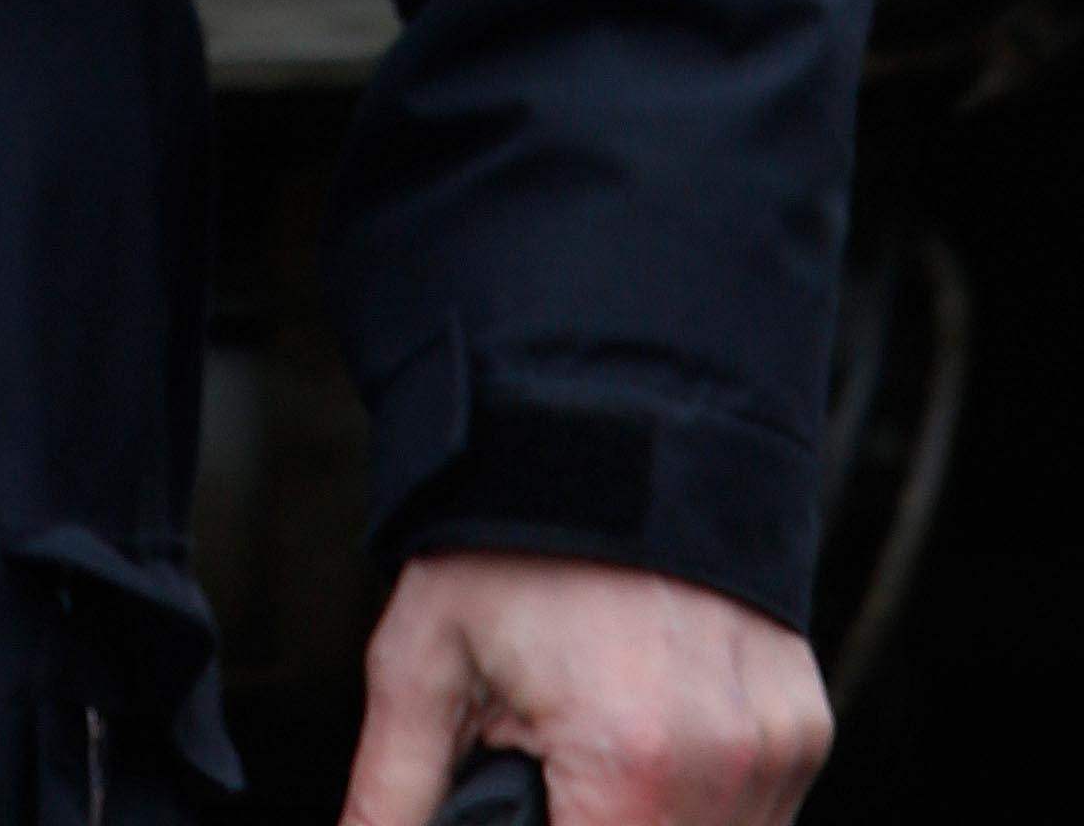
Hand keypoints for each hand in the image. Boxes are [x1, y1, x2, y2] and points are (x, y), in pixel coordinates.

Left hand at [344, 554, 832, 825]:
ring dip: (652, 823)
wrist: (605, 413)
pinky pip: (761, 811)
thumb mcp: (421, 662)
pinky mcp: (806, 722)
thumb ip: (391, 796)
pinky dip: (700, 804)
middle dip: (593, 824)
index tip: (520, 803)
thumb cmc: (506, 539)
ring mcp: (778, 746)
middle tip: (551, 775)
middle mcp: (725, 764)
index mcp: (630, 760)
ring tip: (585, 750)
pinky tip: (643, 740)